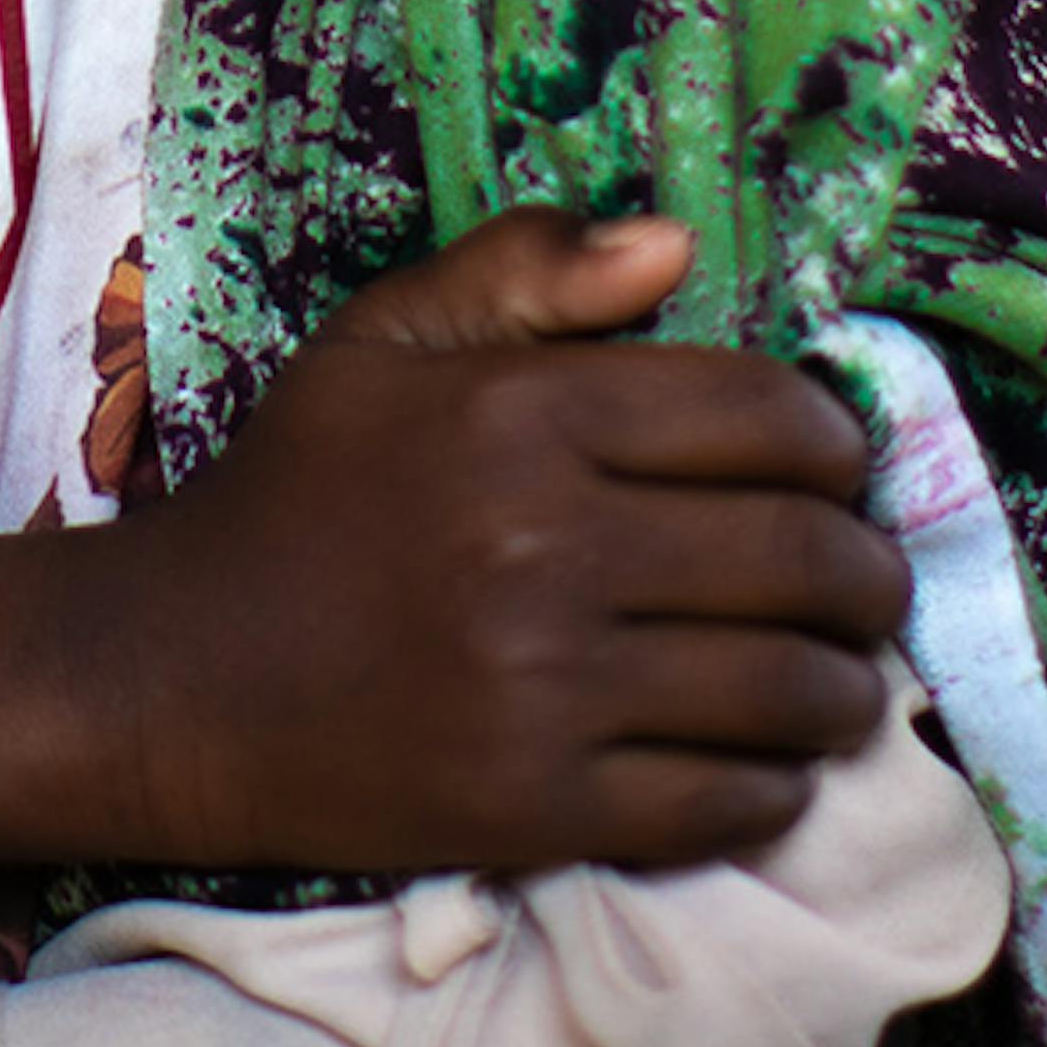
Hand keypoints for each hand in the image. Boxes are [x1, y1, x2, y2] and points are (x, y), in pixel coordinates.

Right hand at [84, 208, 907, 877]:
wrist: (181, 675)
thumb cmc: (297, 489)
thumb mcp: (384, 339)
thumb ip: (523, 267)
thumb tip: (675, 239)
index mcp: (522, 413)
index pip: (762, 416)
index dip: (830, 439)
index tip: (827, 462)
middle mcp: (551, 544)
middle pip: (802, 558)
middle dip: (865, 569)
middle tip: (859, 576)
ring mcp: (551, 687)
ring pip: (787, 691)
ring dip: (840, 684)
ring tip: (830, 672)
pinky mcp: (543, 807)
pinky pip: (727, 803)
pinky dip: (776, 785)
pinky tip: (762, 757)